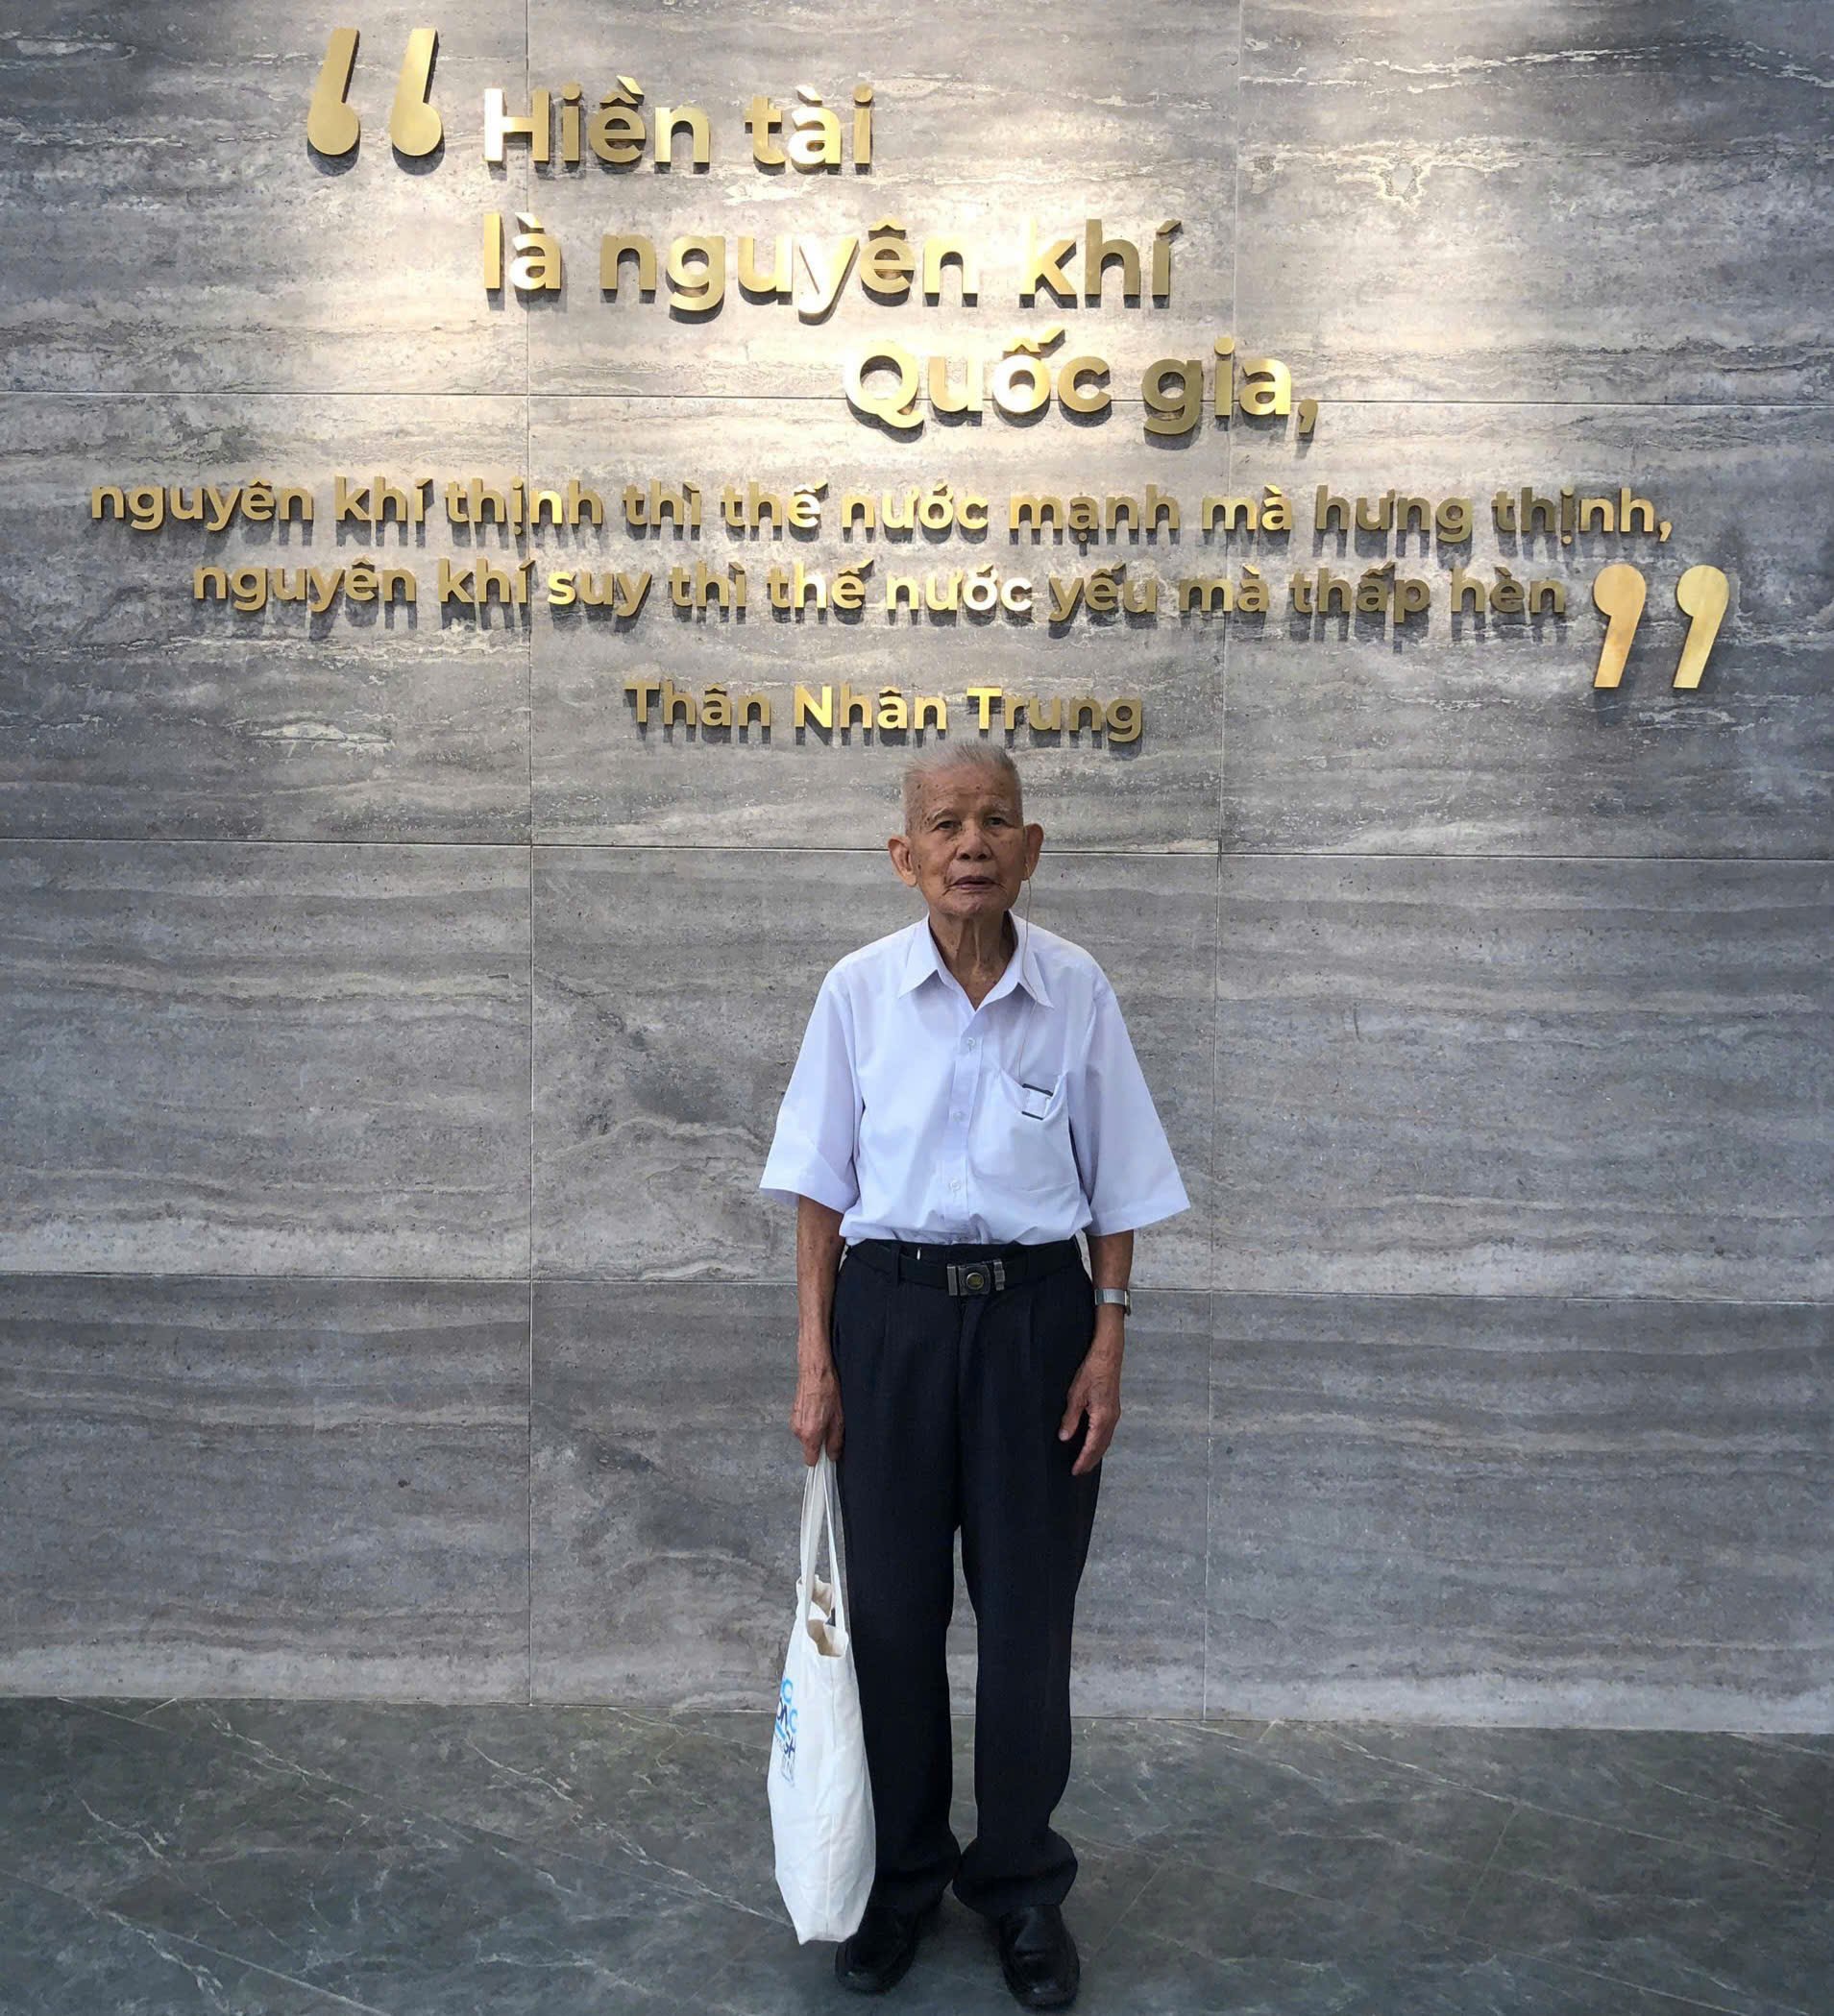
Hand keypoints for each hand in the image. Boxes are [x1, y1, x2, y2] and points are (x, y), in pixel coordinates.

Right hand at [791, 1359, 843, 1466]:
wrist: (815, 1370)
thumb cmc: (827, 1390)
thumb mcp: (839, 1419)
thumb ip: (835, 1441)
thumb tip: (833, 1455)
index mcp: (809, 1434)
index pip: (810, 1461)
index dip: (821, 1460)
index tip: (828, 1458)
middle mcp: (798, 1430)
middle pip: (809, 1447)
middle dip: (820, 1442)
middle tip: (832, 1427)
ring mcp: (794, 1421)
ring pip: (806, 1436)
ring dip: (816, 1430)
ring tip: (826, 1414)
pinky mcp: (793, 1413)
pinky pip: (804, 1425)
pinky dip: (811, 1421)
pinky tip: (820, 1409)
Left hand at [1058, 1339, 1121, 1476]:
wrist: (1108, 1355)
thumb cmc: (1092, 1371)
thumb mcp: (1076, 1395)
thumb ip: (1070, 1418)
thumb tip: (1064, 1437)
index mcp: (1102, 1418)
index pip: (1092, 1446)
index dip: (1083, 1460)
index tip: (1075, 1471)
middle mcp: (1111, 1419)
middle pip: (1101, 1447)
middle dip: (1090, 1460)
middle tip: (1080, 1472)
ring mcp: (1114, 1414)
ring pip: (1106, 1440)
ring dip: (1096, 1452)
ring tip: (1086, 1462)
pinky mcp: (1113, 1408)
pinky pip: (1107, 1431)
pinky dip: (1100, 1442)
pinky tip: (1094, 1442)